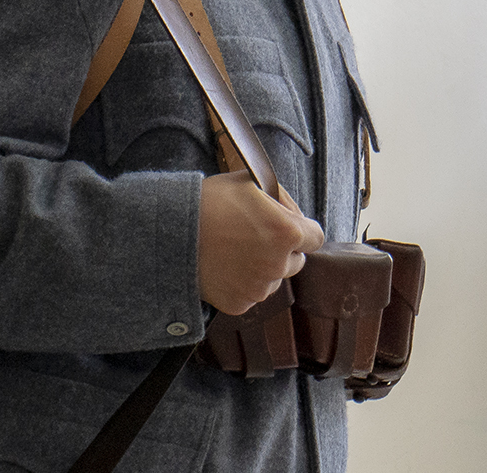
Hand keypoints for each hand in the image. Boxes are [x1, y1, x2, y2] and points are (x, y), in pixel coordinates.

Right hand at [197, 171, 325, 314]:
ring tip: (235, 250)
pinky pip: (251, 294)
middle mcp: (278, 264)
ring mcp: (259, 288)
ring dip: (263, 268)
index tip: (288, 228)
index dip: (302, 230)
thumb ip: (280, 199)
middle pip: (296, 261)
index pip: (315, 238)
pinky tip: (225, 266)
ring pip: (274, 279)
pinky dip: (242, 283)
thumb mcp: (250, 183)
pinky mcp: (240, 304)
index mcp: (287, 232)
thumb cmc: (210, 201)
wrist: (170, 232)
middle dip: (283, 250)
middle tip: (256, 237)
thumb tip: (294, 214)